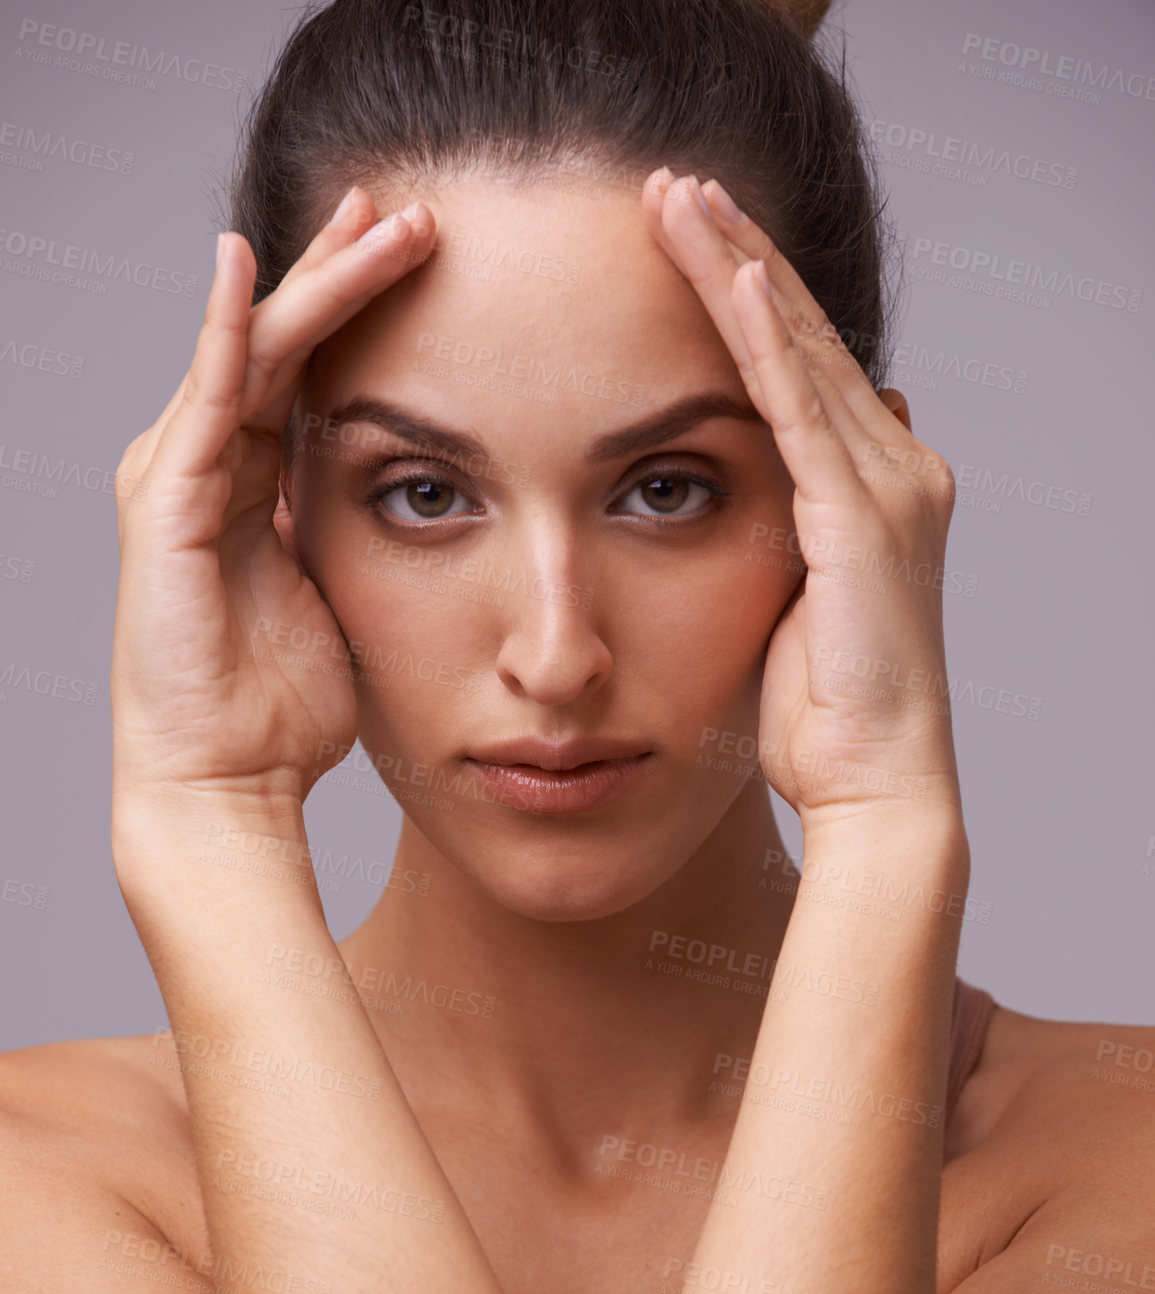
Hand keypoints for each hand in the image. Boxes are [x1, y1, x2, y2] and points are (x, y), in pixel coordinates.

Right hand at [110, 187, 435, 818]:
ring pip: (252, 351)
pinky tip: (249, 268)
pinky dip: (227, 333)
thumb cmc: (280, 708)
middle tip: (414, 206)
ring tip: (379, 217)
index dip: (360, 306)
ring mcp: (178, 479)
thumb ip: (356, 534)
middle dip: (346, 269)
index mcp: (250, 484)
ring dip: (314, 283)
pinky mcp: (164, 508)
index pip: (307, 368)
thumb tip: (420, 494)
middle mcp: (206, 465)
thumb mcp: (342, 597)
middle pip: (280, 339)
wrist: (222, 784)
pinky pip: (204, 403)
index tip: (426, 252)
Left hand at [642, 169, 962, 837]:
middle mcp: (894, 468)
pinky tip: (731, 273)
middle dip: (735, 256)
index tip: (685, 239)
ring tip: (679, 198)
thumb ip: (787, 535)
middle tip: (672, 187)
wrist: (875, 785)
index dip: (745, 296)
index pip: (799, 365)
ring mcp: (886, 486)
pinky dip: (765, 339)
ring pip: (798, 350)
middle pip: (801, 335)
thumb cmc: (825, 717)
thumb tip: (776, 489)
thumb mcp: (792, 606)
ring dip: (737, 268)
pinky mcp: (859, 517)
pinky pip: (801, 408)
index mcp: (874, 488)